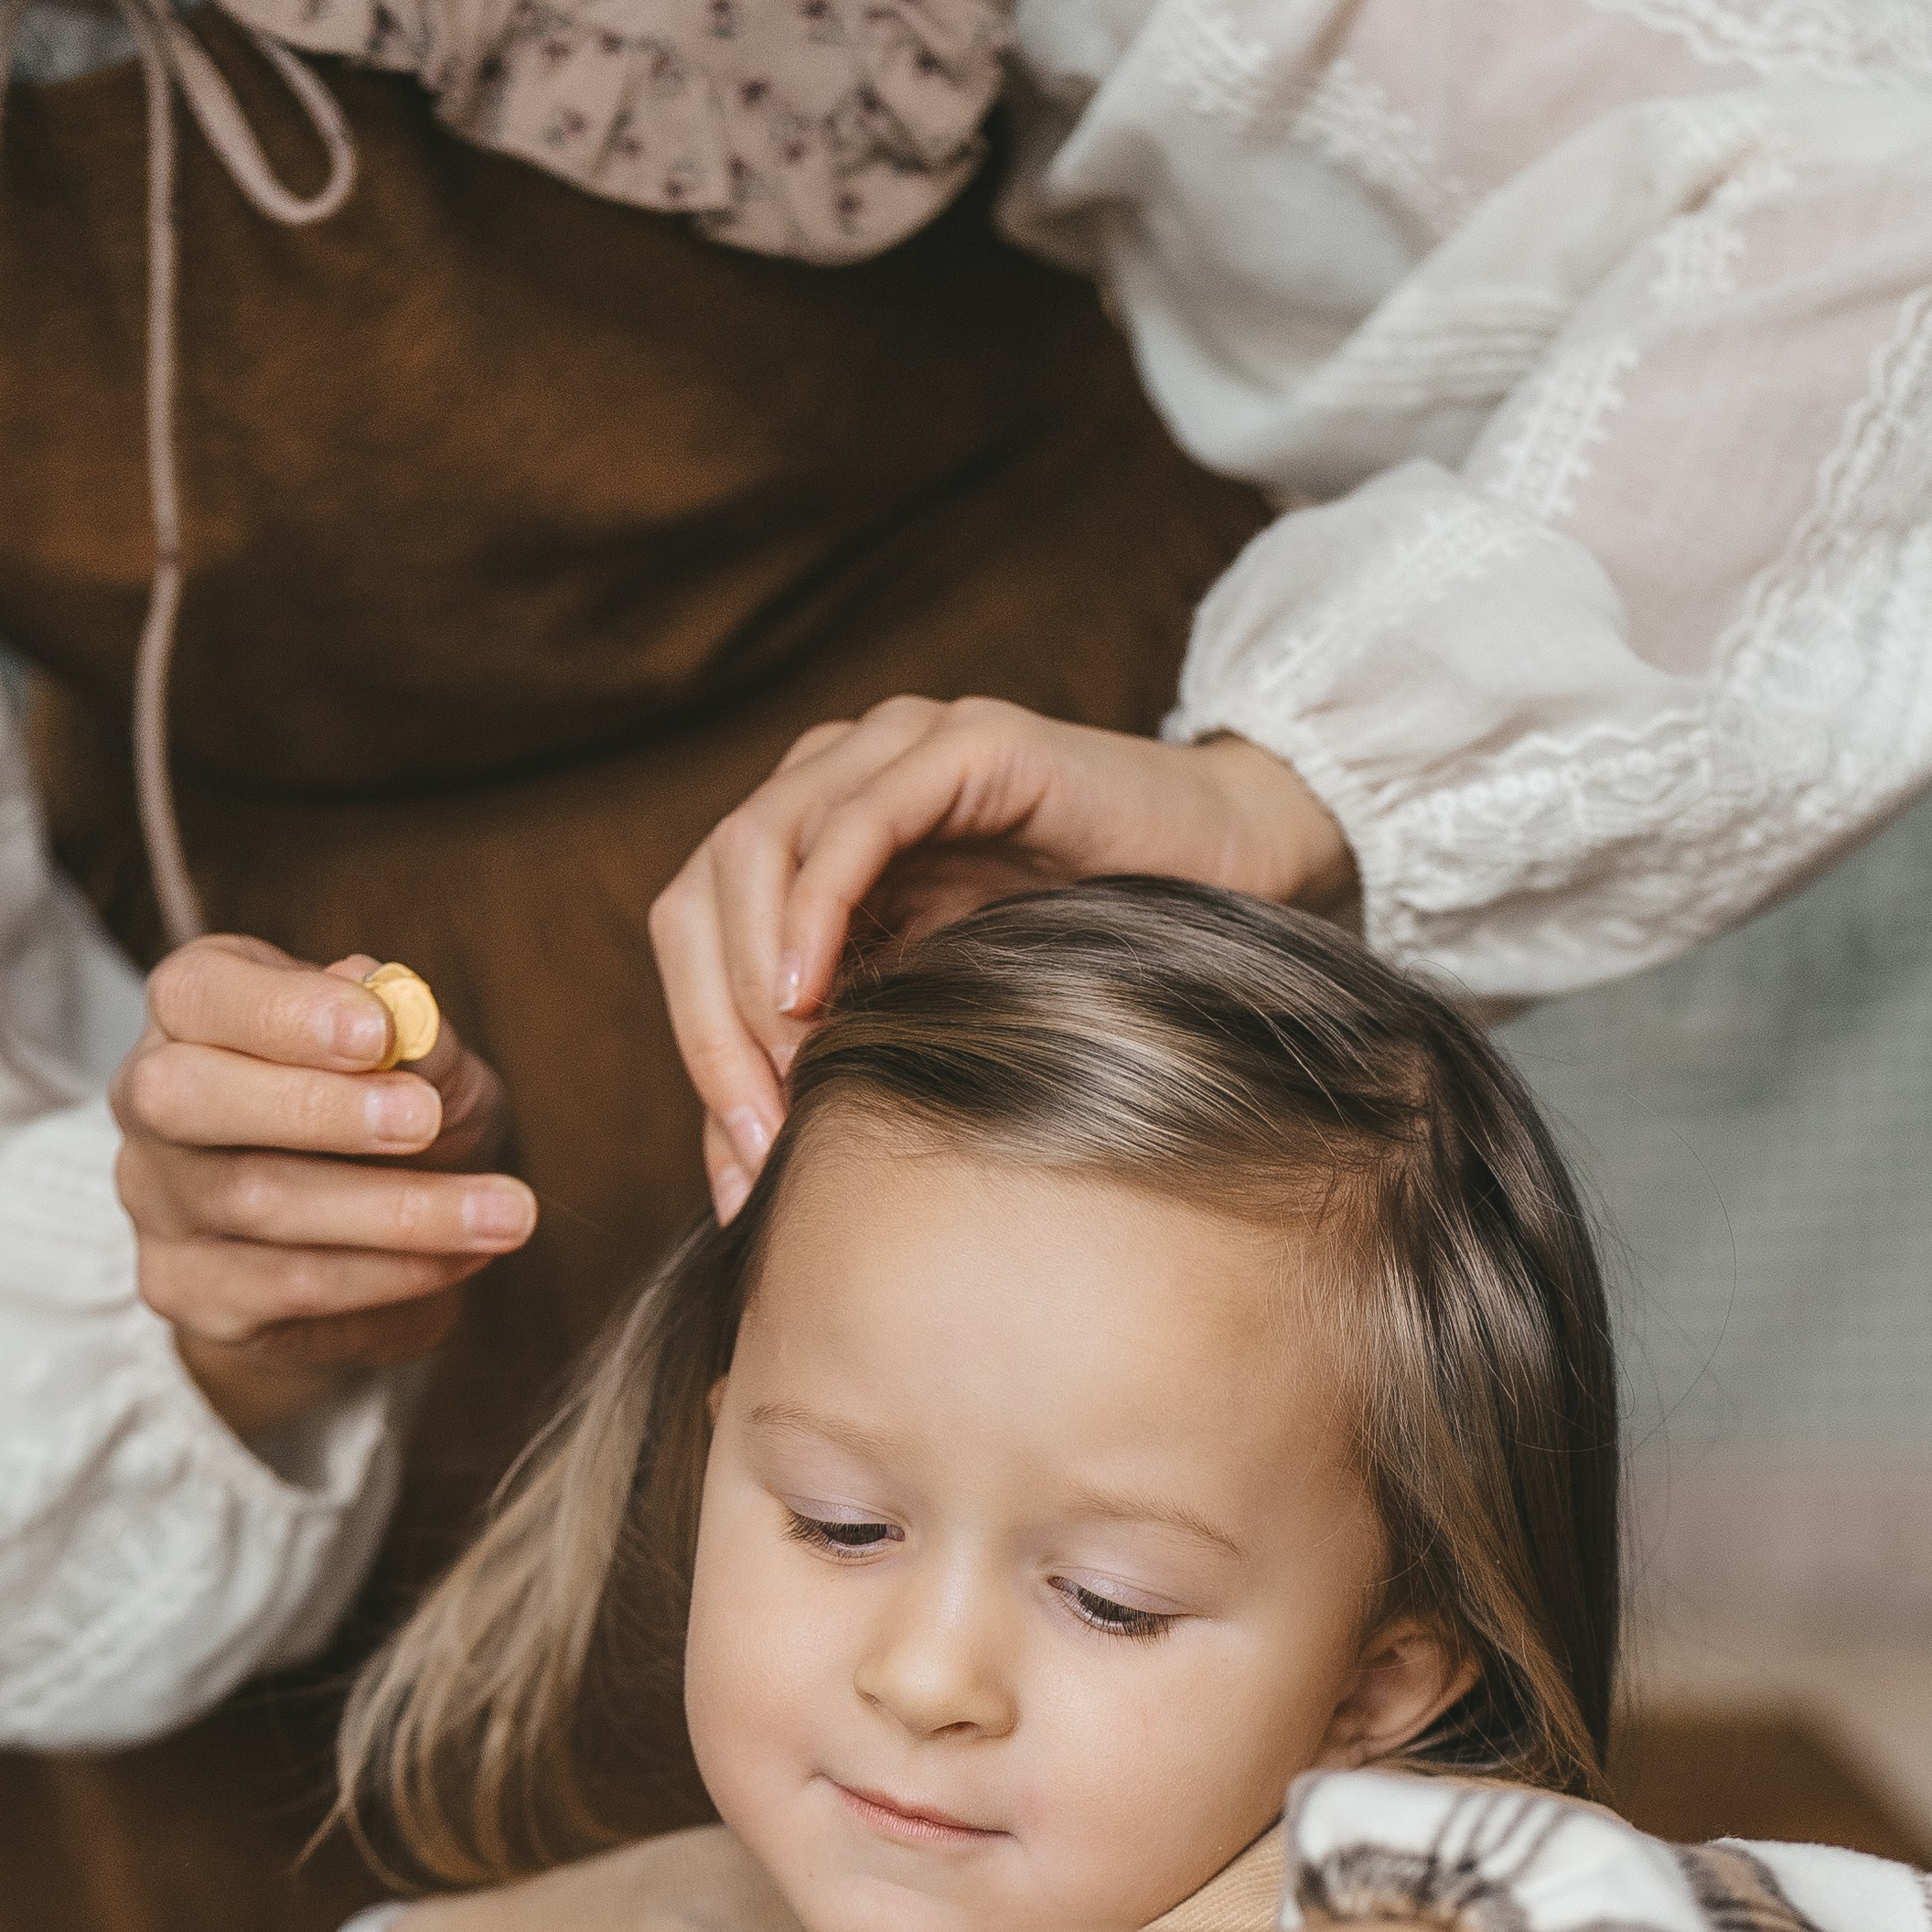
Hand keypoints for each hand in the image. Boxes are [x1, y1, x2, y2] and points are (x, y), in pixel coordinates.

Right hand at [112, 939, 536, 1439]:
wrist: (375, 1243)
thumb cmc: (394, 1115)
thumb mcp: (424, 1061)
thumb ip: (412, 1033)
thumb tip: (394, 1002)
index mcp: (195, 1011)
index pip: (197, 993)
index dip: (282, 1012)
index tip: (380, 1031)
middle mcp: (149, 1099)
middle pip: (181, 1096)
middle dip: (311, 1107)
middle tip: (424, 1119)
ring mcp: (157, 1201)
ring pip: (252, 1200)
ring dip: (393, 1209)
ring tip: (505, 1211)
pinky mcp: (186, 1289)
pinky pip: (286, 1285)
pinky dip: (387, 1272)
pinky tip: (462, 1257)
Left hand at [648, 702, 1357, 1217]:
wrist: (1235, 880)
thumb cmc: (1091, 959)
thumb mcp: (932, 1029)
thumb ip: (833, 1077)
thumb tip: (738, 1188)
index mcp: (807, 840)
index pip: (695, 932)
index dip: (698, 1049)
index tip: (743, 1174)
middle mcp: (834, 777)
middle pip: (702, 892)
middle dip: (710, 1028)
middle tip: (760, 1138)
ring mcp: (895, 749)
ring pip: (756, 848)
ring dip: (750, 978)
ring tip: (789, 1078)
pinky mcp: (966, 742)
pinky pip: (856, 819)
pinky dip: (816, 906)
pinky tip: (810, 992)